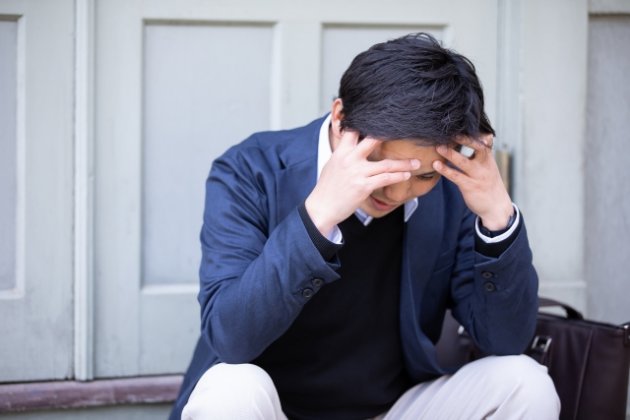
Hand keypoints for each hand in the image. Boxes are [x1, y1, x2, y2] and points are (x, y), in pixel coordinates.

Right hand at [305, 130, 419, 235]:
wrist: (321, 208)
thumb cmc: (327, 188)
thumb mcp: (333, 164)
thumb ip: (345, 153)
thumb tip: (354, 145)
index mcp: (341, 151)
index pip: (354, 130)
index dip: (368, 123)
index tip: (385, 121)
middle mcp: (349, 159)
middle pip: (374, 140)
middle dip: (391, 136)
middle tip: (406, 133)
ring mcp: (357, 172)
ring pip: (386, 164)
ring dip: (404, 164)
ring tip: (416, 163)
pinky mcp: (363, 186)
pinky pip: (386, 179)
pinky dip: (398, 176)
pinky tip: (406, 175)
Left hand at [432, 134, 512, 230]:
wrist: (496, 207)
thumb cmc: (488, 183)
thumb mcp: (488, 166)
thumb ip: (481, 153)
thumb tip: (475, 137)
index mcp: (488, 157)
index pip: (485, 141)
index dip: (478, 132)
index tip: (465, 122)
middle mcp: (484, 164)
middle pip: (477, 147)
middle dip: (464, 138)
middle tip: (450, 131)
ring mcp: (477, 175)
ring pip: (463, 161)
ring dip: (450, 153)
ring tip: (438, 146)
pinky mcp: (469, 186)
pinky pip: (456, 176)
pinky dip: (445, 170)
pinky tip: (436, 165)